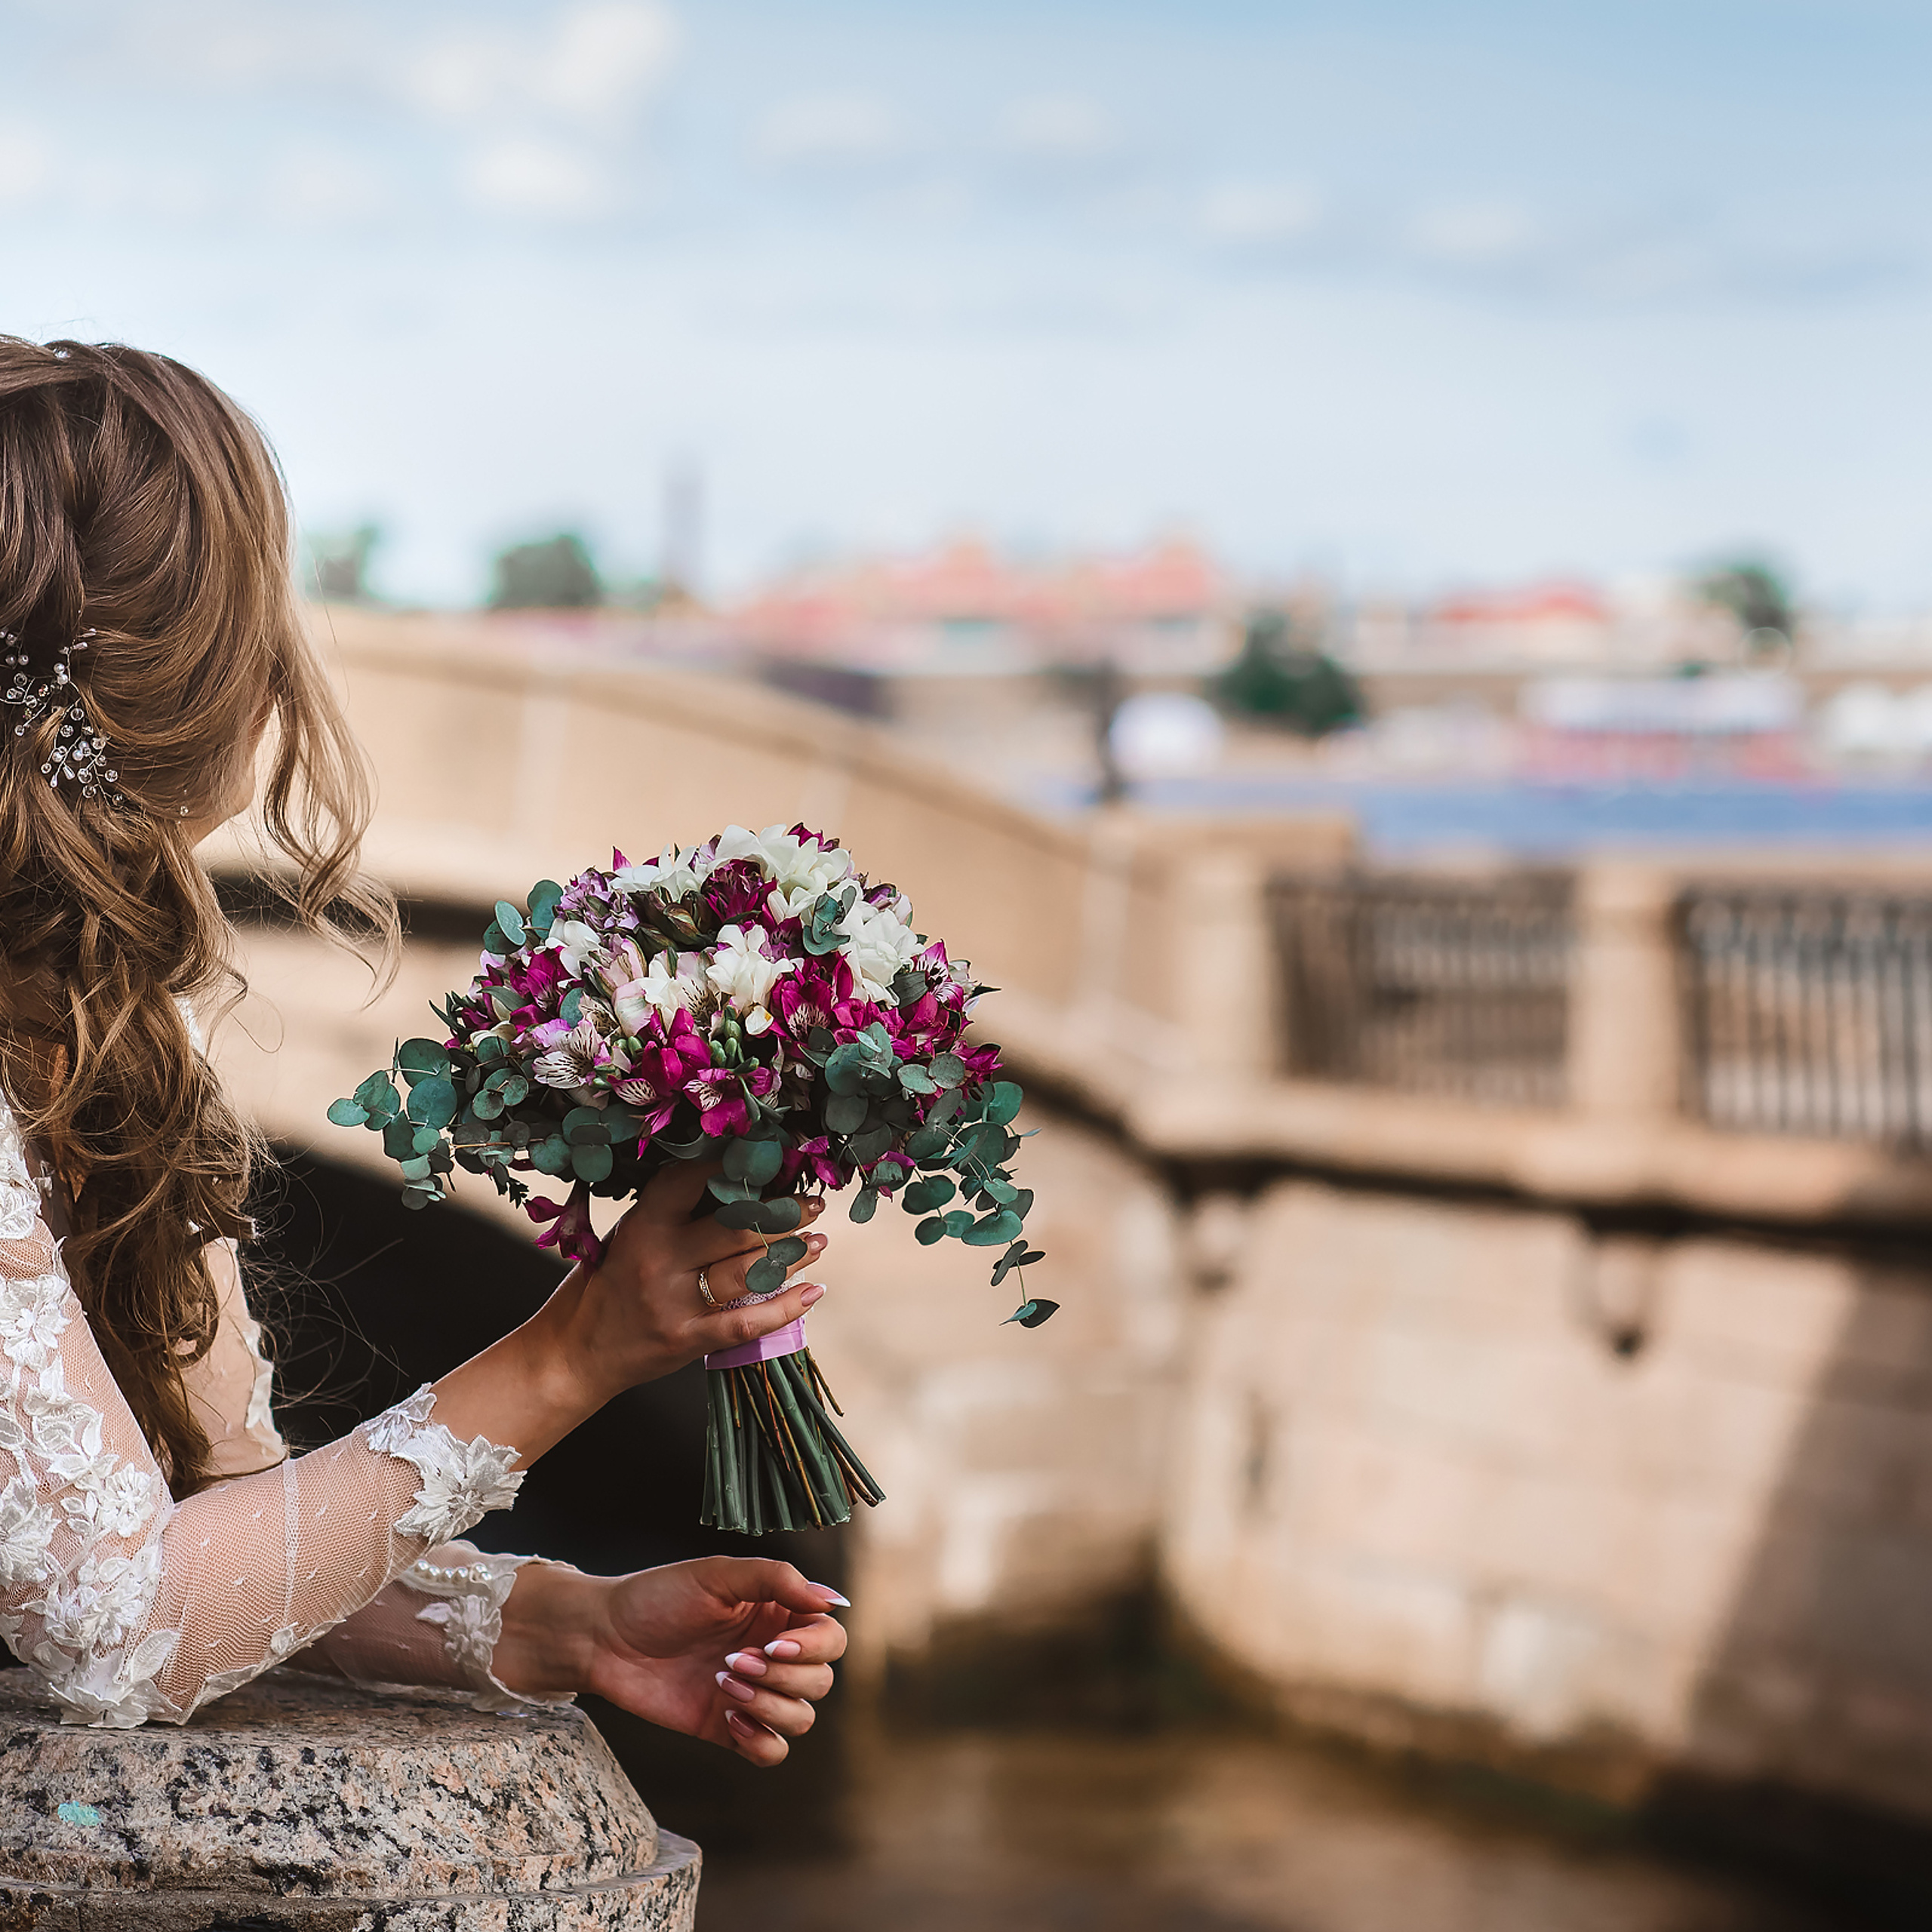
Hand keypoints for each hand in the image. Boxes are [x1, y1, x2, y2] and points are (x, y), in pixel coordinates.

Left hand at [495, 1558, 847, 1766]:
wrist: (604, 1638)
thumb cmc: (659, 1596)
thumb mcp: (719, 1574)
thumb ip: (777, 1579)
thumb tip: (832, 1600)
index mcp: (778, 1614)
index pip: (831, 1638)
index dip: (813, 1647)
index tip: (772, 1644)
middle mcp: (773, 1655)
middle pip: (821, 1681)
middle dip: (783, 1676)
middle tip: (733, 1662)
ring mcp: (753, 1695)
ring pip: (801, 1718)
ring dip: (770, 1705)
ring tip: (723, 1683)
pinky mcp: (729, 1729)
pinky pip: (772, 1752)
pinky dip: (760, 1741)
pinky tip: (728, 1718)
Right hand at [562, 1162, 830, 1407]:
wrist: (575, 1353)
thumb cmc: (607, 1285)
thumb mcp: (628, 1237)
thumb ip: (672, 1213)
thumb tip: (736, 1184)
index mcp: (642, 1225)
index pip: (692, 1182)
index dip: (733, 1165)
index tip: (769, 1157)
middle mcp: (659, 1260)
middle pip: (736, 1228)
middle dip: (784, 1213)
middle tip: (813, 1203)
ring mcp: (673, 1303)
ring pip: (748, 1271)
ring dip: (792, 1254)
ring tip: (819, 1241)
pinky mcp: (686, 1340)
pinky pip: (746, 1322)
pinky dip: (786, 1307)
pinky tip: (813, 1291)